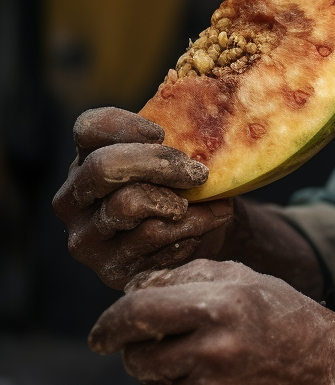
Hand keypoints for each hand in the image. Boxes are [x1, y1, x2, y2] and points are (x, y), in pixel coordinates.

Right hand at [53, 107, 234, 288]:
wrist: (200, 234)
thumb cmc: (183, 186)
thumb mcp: (176, 158)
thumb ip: (177, 139)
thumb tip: (202, 117)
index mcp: (87, 159)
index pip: (89, 129)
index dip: (124, 126)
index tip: (161, 133)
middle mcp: (74, 198)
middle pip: (105, 167)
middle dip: (158, 164)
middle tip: (198, 173)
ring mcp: (87, 236)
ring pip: (127, 205)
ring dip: (178, 201)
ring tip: (209, 204)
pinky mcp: (110, 267)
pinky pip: (153, 236)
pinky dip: (191, 226)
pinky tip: (207, 222)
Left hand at [88, 260, 334, 384]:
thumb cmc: (289, 319)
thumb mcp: (246, 280)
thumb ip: (187, 277)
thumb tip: (136, 289)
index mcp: (219, 304)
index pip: (136, 312)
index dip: (109, 323)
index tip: (102, 333)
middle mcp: (212, 349)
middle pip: (137, 354)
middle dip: (144, 349)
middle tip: (177, 343)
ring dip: (165, 375)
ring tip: (208, 361)